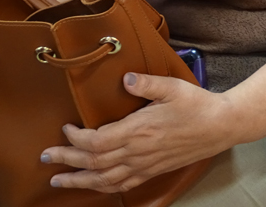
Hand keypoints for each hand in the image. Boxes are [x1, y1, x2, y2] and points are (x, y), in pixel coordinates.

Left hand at [42, 73, 234, 192]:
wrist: (220, 126)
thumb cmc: (196, 104)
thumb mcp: (172, 87)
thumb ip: (146, 83)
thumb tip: (124, 78)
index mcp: (138, 131)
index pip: (96, 142)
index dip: (75, 139)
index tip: (65, 128)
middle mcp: (138, 152)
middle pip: (93, 163)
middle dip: (66, 162)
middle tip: (45, 158)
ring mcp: (145, 164)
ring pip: (104, 179)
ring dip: (79, 180)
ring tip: (58, 180)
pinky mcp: (153, 170)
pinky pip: (122, 184)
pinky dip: (103, 187)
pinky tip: (94, 186)